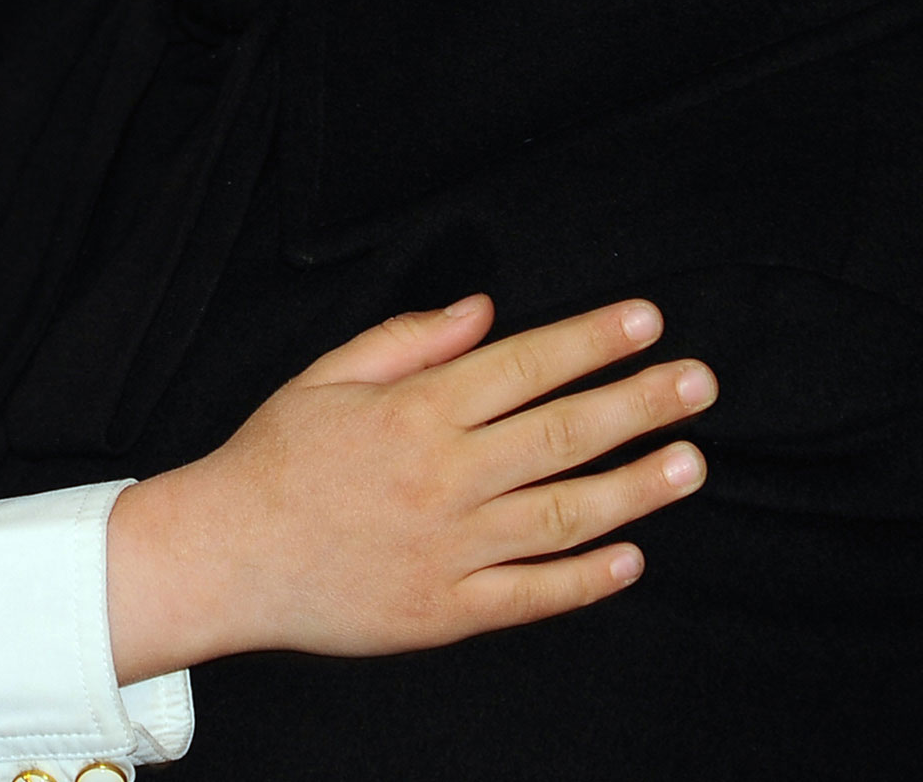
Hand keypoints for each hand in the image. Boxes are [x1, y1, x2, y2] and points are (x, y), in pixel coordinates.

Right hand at [106, 295, 714, 679]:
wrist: (221, 557)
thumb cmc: (272, 460)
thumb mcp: (327, 375)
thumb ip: (408, 339)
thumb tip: (486, 311)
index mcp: (414, 412)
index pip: (525, 365)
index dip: (592, 341)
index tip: (648, 323)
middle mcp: (442, 477)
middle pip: (563, 433)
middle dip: (641, 403)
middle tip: (700, 384)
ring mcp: (448, 549)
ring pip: (564, 514)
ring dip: (636, 488)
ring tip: (691, 463)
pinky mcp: (446, 610)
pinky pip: (532, 595)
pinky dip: (587, 579)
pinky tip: (632, 557)